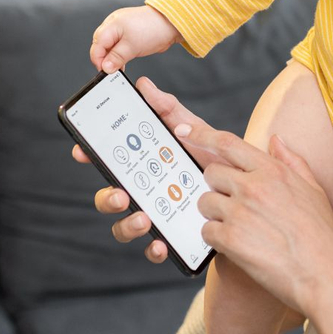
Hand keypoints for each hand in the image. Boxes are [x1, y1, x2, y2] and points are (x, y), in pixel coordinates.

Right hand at [72, 76, 223, 263]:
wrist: (250, 190)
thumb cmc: (213, 156)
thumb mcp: (194, 129)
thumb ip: (169, 109)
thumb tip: (144, 84)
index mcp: (143, 164)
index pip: (110, 160)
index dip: (89, 154)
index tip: (81, 150)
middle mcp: (143, 191)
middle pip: (110, 196)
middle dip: (108, 197)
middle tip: (121, 193)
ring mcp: (156, 215)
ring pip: (125, 226)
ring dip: (127, 224)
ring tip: (143, 217)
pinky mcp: (172, 237)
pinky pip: (154, 249)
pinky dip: (154, 249)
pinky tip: (162, 245)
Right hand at [90, 5, 180, 72]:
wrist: (171, 23)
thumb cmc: (154, 28)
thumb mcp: (132, 46)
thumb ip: (116, 57)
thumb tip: (105, 67)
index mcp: (112, 24)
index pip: (97, 44)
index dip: (98, 59)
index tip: (104, 71)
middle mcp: (114, 24)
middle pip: (101, 45)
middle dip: (104, 59)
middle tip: (112, 71)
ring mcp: (121, 29)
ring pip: (109, 46)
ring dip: (112, 58)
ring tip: (119, 68)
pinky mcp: (128, 34)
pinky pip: (118, 46)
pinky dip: (118, 55)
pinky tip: (122, 63)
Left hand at [177, 123, 332, 317]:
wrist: (325, 276)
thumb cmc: (322, 234)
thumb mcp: (313, 189)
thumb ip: (292, 161)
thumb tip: (276, 139)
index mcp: (271, 170)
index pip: (227, 143)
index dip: (200, 134)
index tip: (182, 130)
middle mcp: (253, 186)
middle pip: (211, 173)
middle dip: (216, 187)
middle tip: (232, 203)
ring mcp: (240, 212)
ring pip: (205, 202)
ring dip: (214, 214)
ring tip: (237, 228)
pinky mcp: (230, 240)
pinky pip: (206, 231)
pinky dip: (216, 239)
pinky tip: (236, 246)